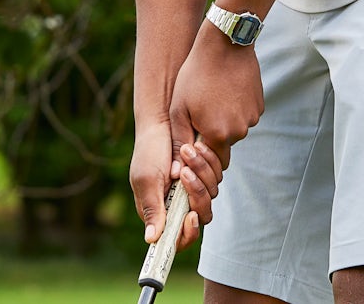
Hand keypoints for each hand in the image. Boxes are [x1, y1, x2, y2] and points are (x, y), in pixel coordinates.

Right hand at [129, 119, 224, 250]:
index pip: (177, 238)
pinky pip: (216, 179)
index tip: (191, 216)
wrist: (162, 122)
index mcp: (159, 212)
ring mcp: (191, 190)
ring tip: (188, 152)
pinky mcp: (204, 176)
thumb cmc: (149, 151)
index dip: (187, 233)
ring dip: (202, 174)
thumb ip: (152, 209)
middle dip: (198, 195)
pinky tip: (198, 147)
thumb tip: (151, 240)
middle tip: (186, 173)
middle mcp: (177, 205)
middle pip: (200, 218)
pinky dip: (209, 165)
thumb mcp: (147, 180)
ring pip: (211, 196)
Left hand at [168, 20, 262, 206]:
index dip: (202, 152)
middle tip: (200, 112)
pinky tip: (225, 91)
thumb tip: (176, 171)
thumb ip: (180, 141)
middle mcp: (239, 131)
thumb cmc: (196, 75)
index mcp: (218, 135)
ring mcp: (252, 117)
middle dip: (213, 135)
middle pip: (225, 146)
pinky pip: (245, 115)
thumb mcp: (179, 109)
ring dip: (225, 121)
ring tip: (212, 98)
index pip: (214, 161)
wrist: (224, 45)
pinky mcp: (259, 105)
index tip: (194, 133)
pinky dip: (236, 109)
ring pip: (236, 129)